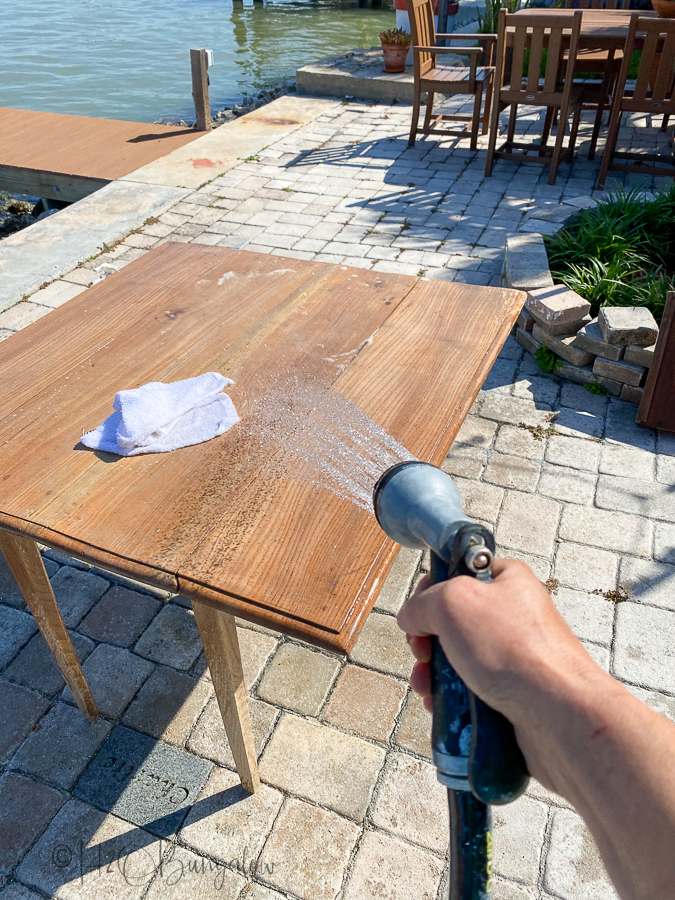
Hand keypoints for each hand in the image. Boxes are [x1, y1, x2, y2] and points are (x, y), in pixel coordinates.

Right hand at [398, 558, 601, 790]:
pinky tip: (440, 707)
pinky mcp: (514, 691)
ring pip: (457, 657)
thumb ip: (421, 602)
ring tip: (427, 689)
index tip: (417, 616)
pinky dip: (451, 697)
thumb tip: (410, 617)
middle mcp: (512, 613)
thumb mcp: (453, 603)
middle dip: (426, 642)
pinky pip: (471, 688)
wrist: (559, 715)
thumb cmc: (512, 649)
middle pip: (451, 621)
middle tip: (421, 656)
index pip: (456, 573)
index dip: (428, 593)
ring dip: (433, 673)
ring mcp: (514, 654)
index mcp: (506, 579)